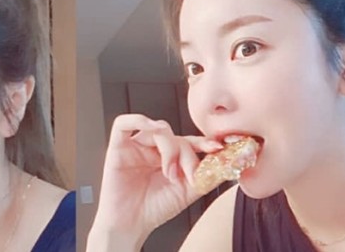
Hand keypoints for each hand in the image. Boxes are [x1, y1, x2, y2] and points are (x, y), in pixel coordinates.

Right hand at [90, 114, 221, 245]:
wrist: (131, 225)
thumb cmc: (154, 209)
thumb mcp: (187, 192)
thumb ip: (205, 176)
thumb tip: (227, 163)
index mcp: (168, 156)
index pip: (187, 141)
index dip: (202, 141)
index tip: (217, 147)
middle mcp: (152, 147)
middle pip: (174, 135)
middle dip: (185, 153)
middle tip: (188, 175)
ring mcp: (135, 145)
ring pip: (156, 129)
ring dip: (169, 147)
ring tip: (170, 172)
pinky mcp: (118, 147)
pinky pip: (123, 123)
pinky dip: (138, 120)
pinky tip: (152, 128)